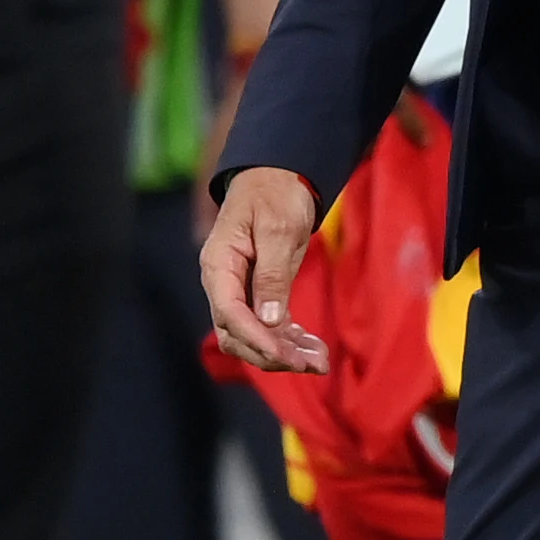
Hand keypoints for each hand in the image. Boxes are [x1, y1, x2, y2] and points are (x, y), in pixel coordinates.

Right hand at [203, 166, 330, 373]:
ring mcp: (240, 290)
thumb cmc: (276, 193)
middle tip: (311, 365)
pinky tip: (314, 349)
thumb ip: (272, 274)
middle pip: (236, 334)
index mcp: (219, 264)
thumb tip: (269, 320)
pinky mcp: (259, 293)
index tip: (285, 357)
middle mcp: (223, 282)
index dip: (256, 339)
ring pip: (253, 336)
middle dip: (271, 354)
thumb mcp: (278, 228)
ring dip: (284, 353)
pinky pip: (268, 326)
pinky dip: (290, 340)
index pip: (229, 312)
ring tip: (320, 362)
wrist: (277, 175)